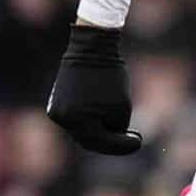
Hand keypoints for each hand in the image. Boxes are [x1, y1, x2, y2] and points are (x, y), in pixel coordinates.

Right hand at [44, 24, 142, 154]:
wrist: (90, 49)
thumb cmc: (110, 77)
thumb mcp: (121, 107)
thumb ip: (117, 128)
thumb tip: (114, 138)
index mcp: (77, 120)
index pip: (103, 143)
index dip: (124, 146)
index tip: (139, 141)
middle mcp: (62, 118)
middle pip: (90, 141)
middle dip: (112, 142)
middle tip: (132, 140)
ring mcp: (56, 111)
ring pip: (83, 132)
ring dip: (102, 133)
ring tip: (121, 127)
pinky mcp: (56, 104)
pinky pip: (77, 120)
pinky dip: (91, 122)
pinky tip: (106, 117)